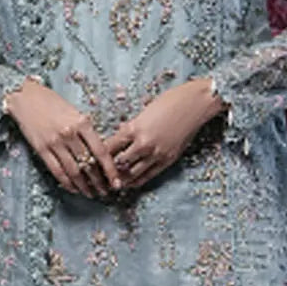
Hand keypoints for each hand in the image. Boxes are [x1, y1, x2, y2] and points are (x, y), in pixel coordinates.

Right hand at [5, 79, 123, 197]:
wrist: (25, 97)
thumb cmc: (53, 102)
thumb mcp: (76, 112)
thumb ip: (87, 131)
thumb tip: (100, 154)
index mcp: (82, 123)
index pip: (101, 152)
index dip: (110, 170)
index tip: (117, 182)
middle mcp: (70, 134)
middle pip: (89, 164)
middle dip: (99, 182)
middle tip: (106, 192)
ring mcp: (54, 143)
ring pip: (74, 172)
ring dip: (84, 186)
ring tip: (91, 193)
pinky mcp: (41, 150)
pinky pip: (57, 171)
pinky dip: (67, 183)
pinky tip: (74, 188)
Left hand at [105, 78, 225, 190]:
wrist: (195, 104)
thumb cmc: (169, 101)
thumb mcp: (143, 112)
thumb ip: (131, 127)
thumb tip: (120, 137)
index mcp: (133, 128)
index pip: (108, 147)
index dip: (98, 155)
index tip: (90, 160)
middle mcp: (143, 144)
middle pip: (117, 164)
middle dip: (106, 170)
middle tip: (96, 176)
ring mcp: (156, 154)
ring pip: (131, 173)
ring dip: (120, 179)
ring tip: (110, 184)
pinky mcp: (168, 160)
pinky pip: (148, 176)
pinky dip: (136, 181)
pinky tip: (129, 184)